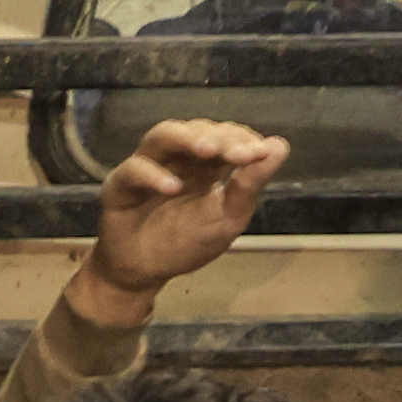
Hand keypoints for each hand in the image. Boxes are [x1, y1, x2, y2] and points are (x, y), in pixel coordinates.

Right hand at [86, 118, 285, 305]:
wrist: (146, 271)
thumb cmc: (187, 242)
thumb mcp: (228, 217)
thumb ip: (250, 184)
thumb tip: (280, 146)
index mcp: (205, 164)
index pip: (225, 136)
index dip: (242, 139)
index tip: (261, 152)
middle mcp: (176, 158)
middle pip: (197, 130)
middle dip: (222, 138)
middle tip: (242, 153)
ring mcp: (148, 166)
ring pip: (163, 135)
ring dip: (187, 139)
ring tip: (209, 150)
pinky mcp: (121, 184)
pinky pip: (134, 169)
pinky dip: (153, 175)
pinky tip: (173, 187)